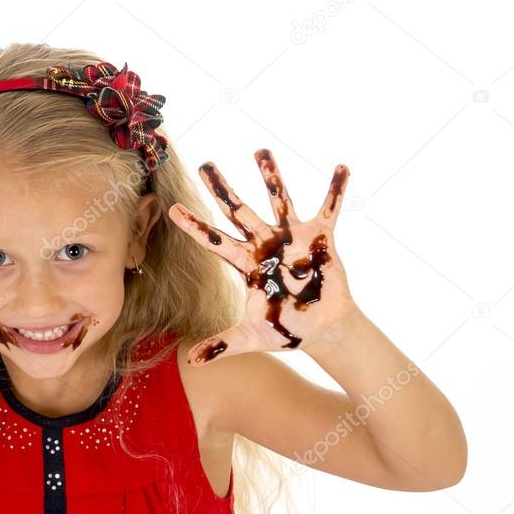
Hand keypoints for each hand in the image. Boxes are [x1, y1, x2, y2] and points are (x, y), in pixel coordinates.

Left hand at [168, 149, 356, 362]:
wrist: (322, 329)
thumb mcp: (251, 336)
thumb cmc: (284, 329)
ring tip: (260, 150)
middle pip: (238, 211)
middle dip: (221, 189)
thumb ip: (222, 345)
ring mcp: (293, 238)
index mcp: (246, 264)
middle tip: (205, 165)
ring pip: (279, 200)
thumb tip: (191, 363)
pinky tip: (342, 167)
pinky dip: (336, 189)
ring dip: (270, 176)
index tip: (171, 208)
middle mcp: (265, 244)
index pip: (213, 241)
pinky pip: (329, 208)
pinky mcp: (322, 238)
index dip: (193, 226)